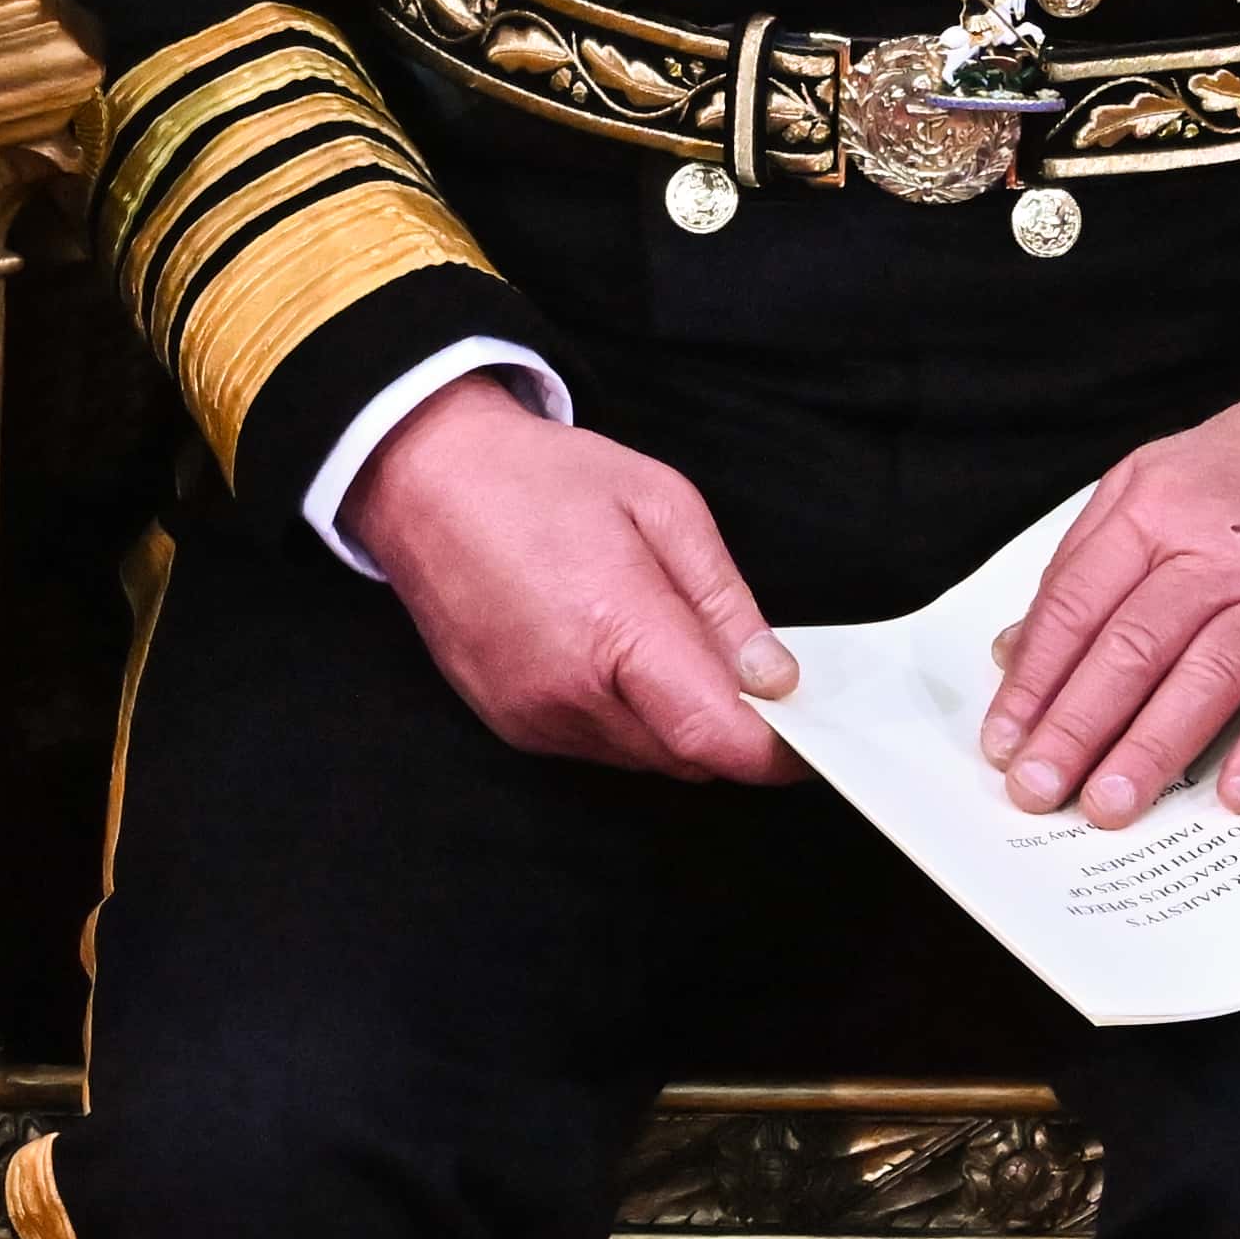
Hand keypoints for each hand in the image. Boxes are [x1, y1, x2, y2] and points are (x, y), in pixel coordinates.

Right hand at [341, 374, 803, 781]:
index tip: (814, 735)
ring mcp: (531, 718)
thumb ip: (723, 602)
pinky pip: (600, 747)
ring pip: (646, 758)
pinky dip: (632, 720)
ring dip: (681, 724)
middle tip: (756, 675)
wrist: (425, 479)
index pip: (714, 735)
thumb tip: (773, 676)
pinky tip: (624, 659)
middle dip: (734, 730)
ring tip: (676, 647)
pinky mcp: (509, 725)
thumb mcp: (663, 506)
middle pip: (688, 757)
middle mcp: (567, 693)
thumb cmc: (544, 479)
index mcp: (613, 629)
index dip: (776, 752)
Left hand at [982, 360, 1239, 827]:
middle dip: (1075, 728)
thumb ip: (1084, 561)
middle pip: (1130, 649)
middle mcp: (1213, 549)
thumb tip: (1017, 649)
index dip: (1034, 681)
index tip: (1004, 742)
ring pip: (1205, 674)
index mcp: (1153, 510)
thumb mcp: (1154, 479)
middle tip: (1038, 791)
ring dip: (1154, 747)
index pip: (1076, 607)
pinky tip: (1236, 791)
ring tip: (1111, 805)